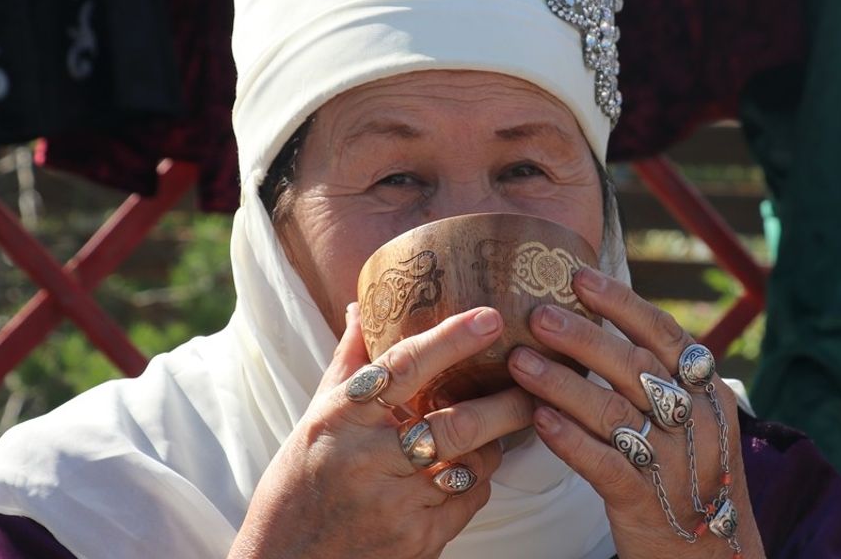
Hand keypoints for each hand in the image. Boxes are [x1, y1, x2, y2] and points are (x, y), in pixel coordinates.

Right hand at [230, 305, 535, 558]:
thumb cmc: (301, 481)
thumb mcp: (316, 418)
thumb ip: (349, 362)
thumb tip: (363, 304)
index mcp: (341, 418)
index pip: (402, 368)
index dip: (450, 340)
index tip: (490, 317)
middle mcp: (366, 460)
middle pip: (456, 425)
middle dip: (507, 404)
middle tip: (538, 380)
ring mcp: (393, 506)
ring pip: (472, 466)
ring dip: (494, 444)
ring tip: (504, 425)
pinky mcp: (416, 543)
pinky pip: (469, 502)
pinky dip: (476, 482)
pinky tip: (466, 471)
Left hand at [509, 267, 765, 558]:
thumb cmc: (688, 476)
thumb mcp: (694, 421)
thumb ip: (657, 376)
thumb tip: (596, 322)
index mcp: (708, 392)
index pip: (664, 333)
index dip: (620, 302)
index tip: (578, 277)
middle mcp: (695, 422)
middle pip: (633, 366)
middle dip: (581, 336)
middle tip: (536, 315)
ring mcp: (672, 463)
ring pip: (612, 412)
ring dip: (561, 383)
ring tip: (519, 362)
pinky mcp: (646, 501)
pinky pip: (603, 463)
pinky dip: (569, 439)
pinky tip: (538, 420)